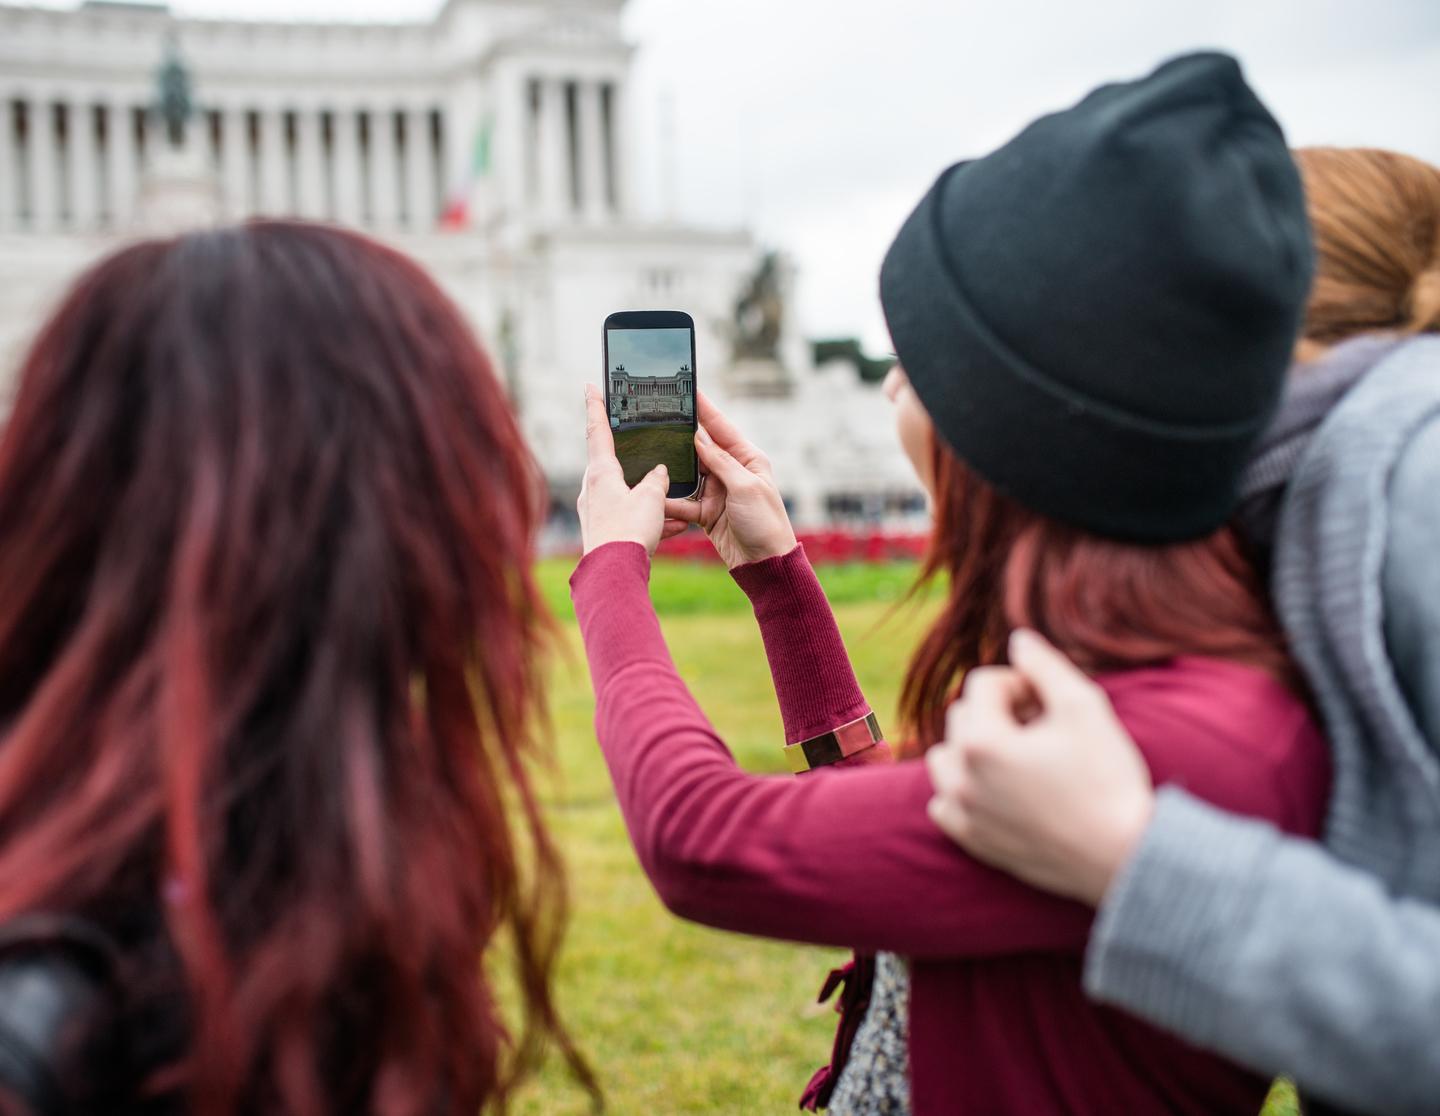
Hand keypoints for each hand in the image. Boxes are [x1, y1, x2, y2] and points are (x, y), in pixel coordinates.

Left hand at [578, 383, 669, 555]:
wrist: (614, 574)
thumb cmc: (629, 531)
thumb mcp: (651, 498)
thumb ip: (657, 481)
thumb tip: (657, 473)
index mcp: (601, 472)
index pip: (597, 430)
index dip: (596, 406)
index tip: (590, 386)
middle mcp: (593, 489)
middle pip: (613, 465)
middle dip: (633, 462)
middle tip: (646, 452)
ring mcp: (596, 512)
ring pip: (626, 495)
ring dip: (648, 499)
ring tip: (673, 507)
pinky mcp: (603, 532)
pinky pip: (629, 517)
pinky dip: (649, 519)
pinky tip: (671, 528)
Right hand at [661, 392, 797, 569]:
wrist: (765, 563)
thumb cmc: (766, 522)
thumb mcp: (745, 486)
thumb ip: (720, 461)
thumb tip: (700, 436)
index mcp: (748, 459)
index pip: (722, 428)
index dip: (705, 409)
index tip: (689, 390)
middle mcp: (731, 472)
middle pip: (701, 448)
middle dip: (682, 437)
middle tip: (660, 418)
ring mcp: (717, 492)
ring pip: (688, 474)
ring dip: (672, 470)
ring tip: (651, 454)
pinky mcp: (706, 512)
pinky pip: (684, 502)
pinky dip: (671, 502)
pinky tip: (655, 496)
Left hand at [924, 629, 1154, 906]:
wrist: (1124, 857)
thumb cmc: (1108, 779)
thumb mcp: (1084, 707)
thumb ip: (1044, 665)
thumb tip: (1018, 640)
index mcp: (982, 740)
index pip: (984, 683)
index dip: (1021, 681)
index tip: (1051, 700)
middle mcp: (960, 776)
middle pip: (963, 716)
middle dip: (998, 711)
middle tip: (1043, 726)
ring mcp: (963, 812)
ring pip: (944, 757)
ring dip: (972, 747)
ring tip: (1018, 755)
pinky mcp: (972, 841)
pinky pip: (945, 803)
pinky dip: (964, 790)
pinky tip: (1000, 790)